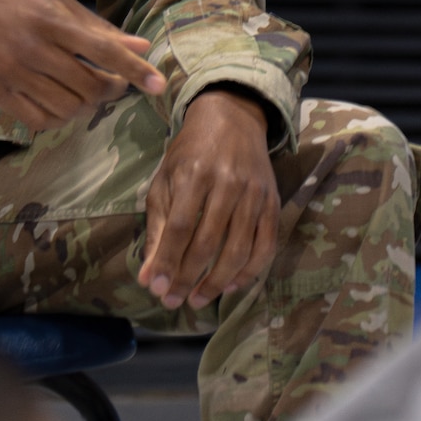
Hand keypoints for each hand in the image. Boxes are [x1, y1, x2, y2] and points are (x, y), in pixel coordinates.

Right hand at [0, 0, 165, 132]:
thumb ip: (96, 26)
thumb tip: (139, 46)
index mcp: (50, 20)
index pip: (103, 50)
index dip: (134, 70)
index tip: (158, 85)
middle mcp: (33, 49)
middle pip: (89, 86)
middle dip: (111, 89)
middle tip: (112, 82)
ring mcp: (12, 74)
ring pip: (67, 107)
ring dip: (86, 105)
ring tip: (84, 90)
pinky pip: (39, 119)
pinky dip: (58, 117)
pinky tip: (59, 102)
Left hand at [137, 89, 279, 310]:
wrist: (232, 119)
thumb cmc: (190, 152)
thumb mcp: (164, 181)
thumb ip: (157, 229)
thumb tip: (148, 278)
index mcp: (195, 174)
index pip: (181, 228)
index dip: (169, 262)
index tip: (157, 289)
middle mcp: (228, 183)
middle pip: (208, 243)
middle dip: (188, 279)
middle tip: (173, 302)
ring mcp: (254, 194)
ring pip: (239, 250)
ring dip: (217, 282)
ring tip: (197, 300)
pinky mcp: (273, 202)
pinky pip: (266, 246)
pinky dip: (249, 272)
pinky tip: (230, 286)